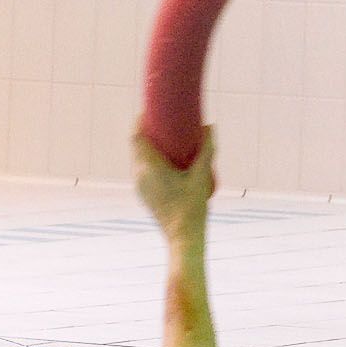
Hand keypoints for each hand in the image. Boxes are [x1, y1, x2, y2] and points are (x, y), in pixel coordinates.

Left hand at [133, 125, 213, 241]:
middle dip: (145, 132)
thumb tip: (210, 126)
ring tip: (163, 140)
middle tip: (161, 122)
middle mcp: (140, 174)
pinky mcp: (144, 194)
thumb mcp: (202, 175)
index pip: (136, 137)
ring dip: (146, 146)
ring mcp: (140, 185)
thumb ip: (206, 150)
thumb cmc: (193, 205)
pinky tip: (162, 161)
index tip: (149, 111)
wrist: (183, 235)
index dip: (139, 121)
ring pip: (137, 159)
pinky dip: (148, 160)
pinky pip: (141, 170)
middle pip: (135, 146)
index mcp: (149, 166)